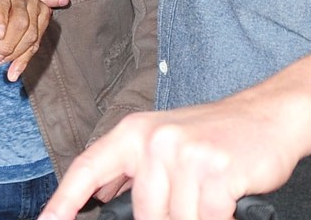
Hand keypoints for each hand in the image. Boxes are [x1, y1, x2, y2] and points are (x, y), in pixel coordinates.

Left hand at [0, 0, 49, 80]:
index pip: (1, 2)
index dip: (0, 18)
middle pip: (20, 21)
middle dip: (9, 43)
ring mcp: (34, 4)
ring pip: (32, 33)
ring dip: (18, 53)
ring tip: (3, 65)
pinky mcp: (43, 14)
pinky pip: (38, 39)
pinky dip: (28, 57)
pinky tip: (16, 70)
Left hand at [38, 82, 305, 219]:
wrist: (262, 116)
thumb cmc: (210, 135)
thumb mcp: (161, 142)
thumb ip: (130, 170)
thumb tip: (97, 198)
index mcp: (133, 132)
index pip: (87, 168)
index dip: (63, 200)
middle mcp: (153, 140)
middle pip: (142, 213)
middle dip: (163, 219)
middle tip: (185, 204)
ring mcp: (184, 154)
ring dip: (193, 218)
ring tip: (207, 200)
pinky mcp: (216, 170)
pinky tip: (222, 207)